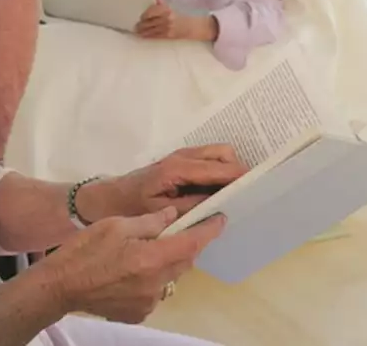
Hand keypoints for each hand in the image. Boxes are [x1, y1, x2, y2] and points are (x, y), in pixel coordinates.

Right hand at [38, 207, 226, 322]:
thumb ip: (148, 221)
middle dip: (186, 244)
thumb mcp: (116, 225)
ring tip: (148, 250)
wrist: (59, 287)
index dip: (209, 230)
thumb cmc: (84, 251)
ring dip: (168, 262)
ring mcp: (148, 302)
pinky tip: (133, 271)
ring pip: (170, 277)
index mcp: (151, 258)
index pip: (192, 243)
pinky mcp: (138, 313)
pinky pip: (156, 291)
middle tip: (179, 228)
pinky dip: (153, 279)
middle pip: (184, 261)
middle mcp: (156, 284)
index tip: (220, 218)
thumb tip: (171, 215)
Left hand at [81, 145, 247, 221]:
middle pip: (222, 153)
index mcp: (178, 168)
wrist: (106, 198)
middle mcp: (182, 157)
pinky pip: (208, 160)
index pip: (217, 168)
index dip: (239, 175)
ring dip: (230, 168)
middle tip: (250, 191)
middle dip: (238, 168)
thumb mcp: (161, 212)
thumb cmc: (131, 207)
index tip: (259, 184)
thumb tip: (219, 205)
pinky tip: (223, 189)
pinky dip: (220, 169)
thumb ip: (191, 206)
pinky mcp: (180, 162)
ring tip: (240, 191)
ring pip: (217, 154)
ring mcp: (181, 157)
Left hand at [135, 4, 214, 40]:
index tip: (140, 17)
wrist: (193, 27)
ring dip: (142, 31)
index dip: (145, 15)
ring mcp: (167, 28)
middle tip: (135, 26)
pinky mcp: (168, 36)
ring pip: (151, 29)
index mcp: (167, 10)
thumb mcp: (171, 8)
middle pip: (150, 21)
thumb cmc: (181, 17)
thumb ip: (161, 4)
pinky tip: (142, 36)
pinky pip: (155, 36)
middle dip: (141, 24)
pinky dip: (148, 36)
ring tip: (137, 31)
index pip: (152, 11)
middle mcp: (166, 18)